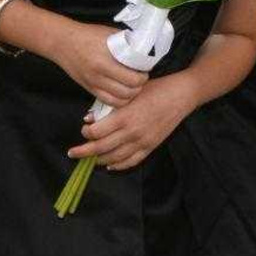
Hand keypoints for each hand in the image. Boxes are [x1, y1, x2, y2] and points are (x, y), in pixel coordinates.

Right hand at [45, 21, 150, 108]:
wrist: (63, 42)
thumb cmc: (88, 35)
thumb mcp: (111, 35)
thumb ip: (127, 44)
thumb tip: (145, 50)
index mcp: (105, 61)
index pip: (132, 79)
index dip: (143, 76)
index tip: (144, 70)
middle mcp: (98, 76)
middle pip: (128, 92)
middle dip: (139, 86)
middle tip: (141, 78)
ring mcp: (93, 84)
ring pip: (118, 100)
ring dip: (130, 95)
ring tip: (132, 85)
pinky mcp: (88, 88)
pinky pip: (107, 101)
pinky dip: (118, 100)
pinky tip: (122, 91)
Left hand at [72, 77, 193, 170]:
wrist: (182, 95)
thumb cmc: (156, 89)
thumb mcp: (130, 93)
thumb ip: (108, 106)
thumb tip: (89, 118)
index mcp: (124, 116)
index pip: (96, 132)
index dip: (86, 133)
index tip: (84, 130)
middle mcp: (131, 132)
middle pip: (100, 148)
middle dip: (83, 152)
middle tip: (72, 153)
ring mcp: (142, 141)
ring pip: (114, 158)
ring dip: (99, 160)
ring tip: (90, 159)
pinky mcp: (151, 146)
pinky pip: (131, 161)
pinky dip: (118, 166)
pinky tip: (111, 165)